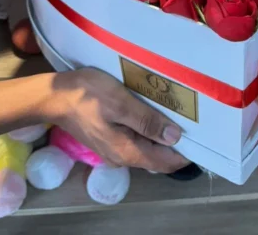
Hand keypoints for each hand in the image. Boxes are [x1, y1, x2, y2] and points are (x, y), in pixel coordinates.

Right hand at [45, 69, 189, 173]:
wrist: (53, 96)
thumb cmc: (87, 95)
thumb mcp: (121, 103)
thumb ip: (148, 121)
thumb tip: (175, 137)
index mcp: (127, 151)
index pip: (166, 162)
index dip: (186, 153)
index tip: (204, 136)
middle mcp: (122, 156)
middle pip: (157, 156)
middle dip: (176, 143)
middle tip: (195, 121)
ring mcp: (113, 149)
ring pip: (147, 147)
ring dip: (162, 135)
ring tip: (179, 114)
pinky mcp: (107, 138)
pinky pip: (135, 139)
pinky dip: (149, 130)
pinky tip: (154, 113)